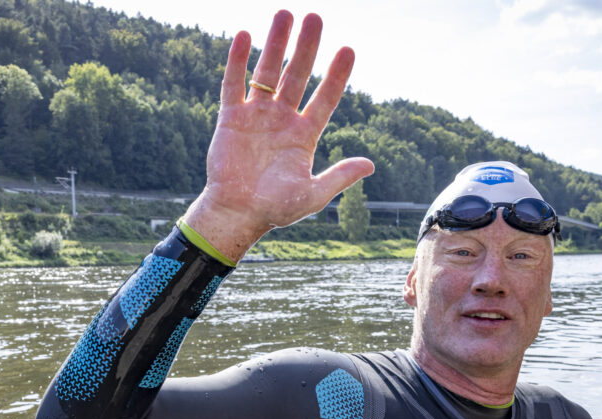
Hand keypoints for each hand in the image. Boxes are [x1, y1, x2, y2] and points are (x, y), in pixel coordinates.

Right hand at [184, 11, 374, 261]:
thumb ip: (339, 177)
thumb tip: (371, 165)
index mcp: (304, 135)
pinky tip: (244, 36)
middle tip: (316, 17)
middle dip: (307, 47)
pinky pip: (233, 84)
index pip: (325, 98)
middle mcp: (282, 120)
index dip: (336, 75)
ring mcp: (256, 116)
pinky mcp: (230, 118)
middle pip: (297, 75)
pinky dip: (237, 61)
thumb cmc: (275, 209)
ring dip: (276, 44)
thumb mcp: (312, 195)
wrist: (236, 215)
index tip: (348, 49)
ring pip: (267, 72)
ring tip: (284, 14)